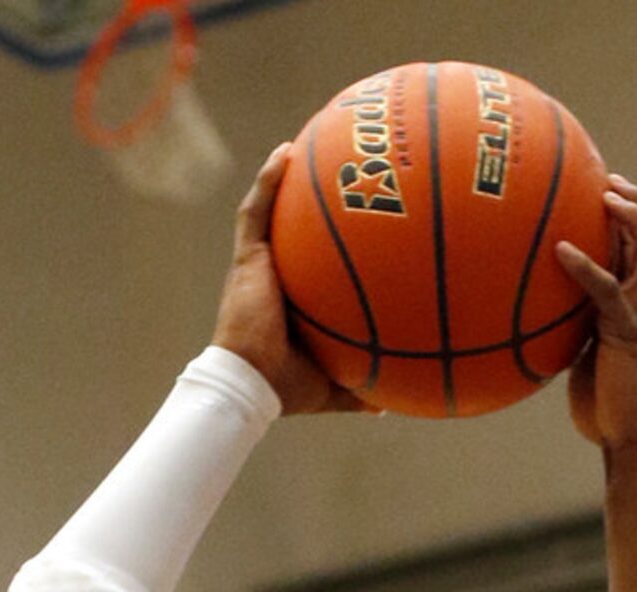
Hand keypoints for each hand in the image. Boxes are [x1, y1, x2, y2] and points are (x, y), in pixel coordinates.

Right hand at [212, 145, 370, 416]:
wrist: (251, 385)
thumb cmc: (288, 386)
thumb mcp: (336, 385)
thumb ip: (362, 389)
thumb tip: (390, 407)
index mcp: (298, 300)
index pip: (316, 261)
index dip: (333, 239)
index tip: (363, 213)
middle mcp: (278, 277)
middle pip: (296, 229)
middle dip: (313, 197)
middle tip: (347, 165)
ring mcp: (259, 266)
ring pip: (272, 212)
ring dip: (285, 177)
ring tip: (310, 140)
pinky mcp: (245, 260)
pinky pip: (255, 213)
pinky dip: (268, 181)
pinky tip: (285, 152)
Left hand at [558, 176, 636, 451]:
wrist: (629, 437)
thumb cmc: (599, 410)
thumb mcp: (574, 365)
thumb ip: (560, 341)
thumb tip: (519, 331)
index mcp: (631, 308)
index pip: (636, 253)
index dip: (626, 221)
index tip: (601, 192)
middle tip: (610, 179)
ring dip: (633, 219)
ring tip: (607, 195)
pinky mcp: (625, 333)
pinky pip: (606, 291)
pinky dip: (585, 267)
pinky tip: (561, 250)